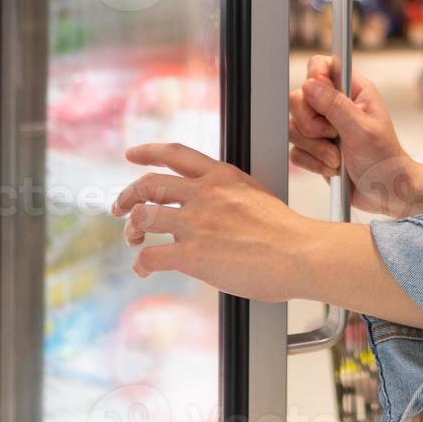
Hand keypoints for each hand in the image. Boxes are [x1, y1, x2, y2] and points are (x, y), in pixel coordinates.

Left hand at [112, 142, 313, 302]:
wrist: (302, 254)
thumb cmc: (288, 234)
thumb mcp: (257, 195)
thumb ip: (230, 196)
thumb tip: (215, 210)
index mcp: (223, 176)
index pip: (175, 153)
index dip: (147, 152)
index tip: (132, 154)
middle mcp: (204, 194)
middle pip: (148, 184)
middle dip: (126, 195)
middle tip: (120, 206)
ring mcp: (196, 224)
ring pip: (142, 217)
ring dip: (131, 229)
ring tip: (134, 239)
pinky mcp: (192, 255)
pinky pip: (149, 255)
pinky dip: (140, 263)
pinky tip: (144, 269)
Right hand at [289, 56, 422, 216]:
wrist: (387, 193)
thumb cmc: (385, 160)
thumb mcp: (362, 130)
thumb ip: (335, 105)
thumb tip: (310, 84)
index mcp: (352, 91)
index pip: (321, 66)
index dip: (314, 79)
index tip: (319, 100)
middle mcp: (335, 106)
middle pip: (298, 100)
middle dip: (313, 125)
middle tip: (334, 136)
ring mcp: (323, 128)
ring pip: (294, 127)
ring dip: (315, 148)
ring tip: (338, 158)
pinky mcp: (314, 150)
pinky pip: (295, 151)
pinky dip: (313, 163)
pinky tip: (333, 168)